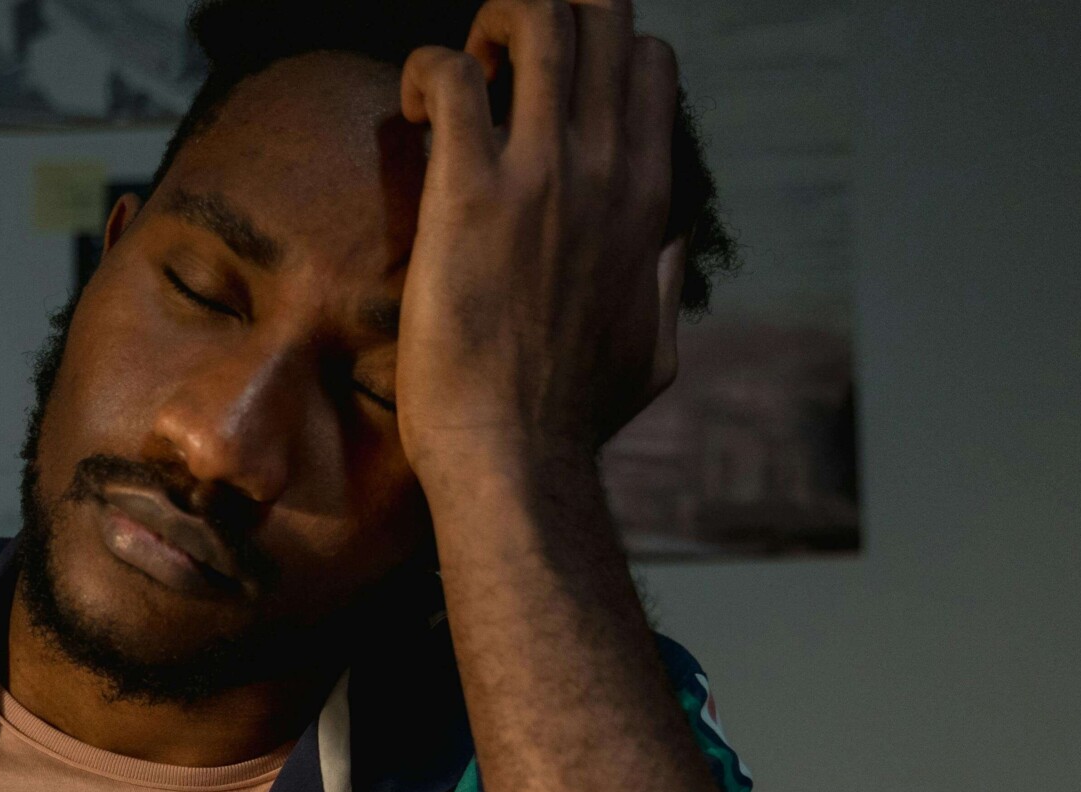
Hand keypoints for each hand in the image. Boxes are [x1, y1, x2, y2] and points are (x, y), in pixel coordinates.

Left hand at [394, 0, 685, 478]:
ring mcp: (540, 176)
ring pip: (537, 19)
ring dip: (490, 27)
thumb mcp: (656, 348)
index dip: (593, 56)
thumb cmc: (575, 420)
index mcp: (646, 197)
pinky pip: (450, 74)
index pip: (647, 62)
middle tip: (496, 74)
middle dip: (543, 19)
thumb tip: (672, 247)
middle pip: (601, 17)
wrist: (517, 459)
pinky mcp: (467, 195)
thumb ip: (666, 282)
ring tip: (459, 81)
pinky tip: (407, 109)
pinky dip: (424, 69)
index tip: (542, 101)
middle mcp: (603, 168)